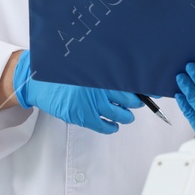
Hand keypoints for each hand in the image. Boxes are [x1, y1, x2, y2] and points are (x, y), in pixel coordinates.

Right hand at [13, 52, 139, 133]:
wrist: (38, 82)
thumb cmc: (63, 73)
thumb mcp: (86, 67)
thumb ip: (106, 73)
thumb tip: (131, 82)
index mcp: (101, 73)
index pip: (132, 82)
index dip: (147, 89)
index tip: (156, 93)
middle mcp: (99, 87)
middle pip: (131, 100)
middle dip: (136, 103)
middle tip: (135, 103)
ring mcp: (91, 102)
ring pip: (121, 115)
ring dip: (126, 116)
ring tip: (125, 114)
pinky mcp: (83, 116)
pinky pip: (106, 126)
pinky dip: (112, 127)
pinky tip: (113, 124)